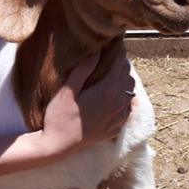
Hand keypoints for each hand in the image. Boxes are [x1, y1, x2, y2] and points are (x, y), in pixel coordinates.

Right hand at [40, 43, 134, 157]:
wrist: (58, 146)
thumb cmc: (59, 116)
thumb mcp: (68, 90)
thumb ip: (84, 69)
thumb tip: (97, 51)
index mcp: (107, 90)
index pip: (120, 63)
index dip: (118, 50)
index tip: (114, 41)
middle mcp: (118, 103)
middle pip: (127, 75)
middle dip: (121, 63)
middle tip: (111, 55)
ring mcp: (119, 117)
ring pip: (130, 91)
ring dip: (123, 80)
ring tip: (111, 73)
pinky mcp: (116, 128)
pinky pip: (127, 107)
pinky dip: (123, 97)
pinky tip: (112, 95)